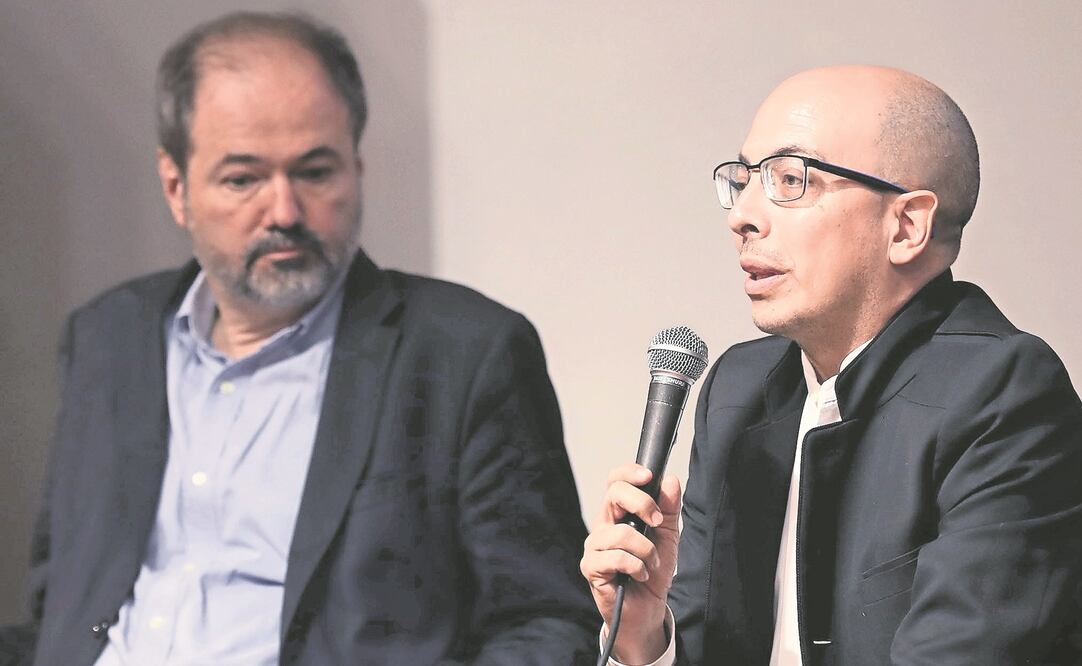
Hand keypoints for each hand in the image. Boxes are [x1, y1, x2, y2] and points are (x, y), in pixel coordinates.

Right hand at [581, 464, 681, 663]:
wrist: (647, 608)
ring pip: (621, 532)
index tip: (649, 476)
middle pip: (614, 494)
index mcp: (618, 513)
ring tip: (651, 562)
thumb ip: (668, 508)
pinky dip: (636, 566)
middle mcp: (603, 524)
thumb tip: (670, 480)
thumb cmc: (652, 570)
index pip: (615, 481)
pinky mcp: (591, 567)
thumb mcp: (668, 536)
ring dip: (646, 549)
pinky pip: (616, 557)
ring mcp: (594, 546)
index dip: (629, 473)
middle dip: (642, 503)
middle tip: (656, 521)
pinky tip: (639, 574)